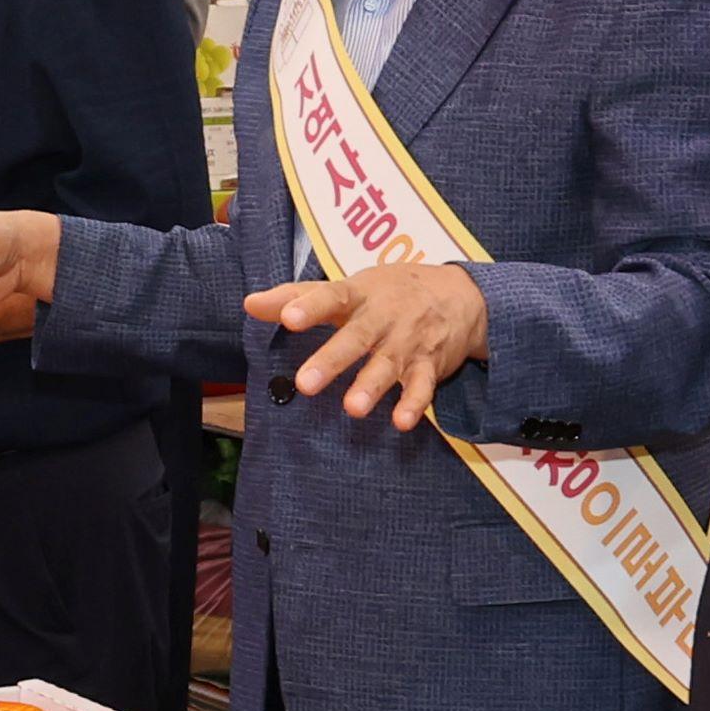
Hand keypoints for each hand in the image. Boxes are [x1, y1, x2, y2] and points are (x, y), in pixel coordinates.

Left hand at [247, 257, 490, 431]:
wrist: (460, 293)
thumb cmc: (390, 292)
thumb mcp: (349, 287)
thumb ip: (298, 297)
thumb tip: (249, 304)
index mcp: (359, 294)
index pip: (332, 296)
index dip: (310, 306)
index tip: (288, 318)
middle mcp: (383, 317)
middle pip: (357, 337)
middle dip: (333, 359)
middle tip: (306, 383)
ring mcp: (408, 341)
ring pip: (388, 365)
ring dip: (371, 387)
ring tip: (352, 409)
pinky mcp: (429, 364)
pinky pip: (423, 386)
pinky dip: (415, 404)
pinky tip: (402, 422)